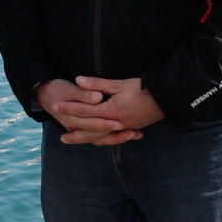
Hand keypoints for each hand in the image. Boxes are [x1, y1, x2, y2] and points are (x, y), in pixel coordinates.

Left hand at [40, 75, 160, 145]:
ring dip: (87, 140)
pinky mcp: (130, 128)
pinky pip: (112, 138)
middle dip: (75, 133)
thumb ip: (97, 84)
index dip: (69, 107)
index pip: (84, 110)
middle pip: (90, 131)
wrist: (165, 99)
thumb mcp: (118, 84)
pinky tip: (97, 140)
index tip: (55, 106)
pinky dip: (102, 140)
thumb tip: (78, 80)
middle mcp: (114, 123)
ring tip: (77, 142)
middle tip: (61, 137)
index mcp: (109, 111)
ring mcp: (123, 128)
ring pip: (101, 138)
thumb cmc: (142, 89)